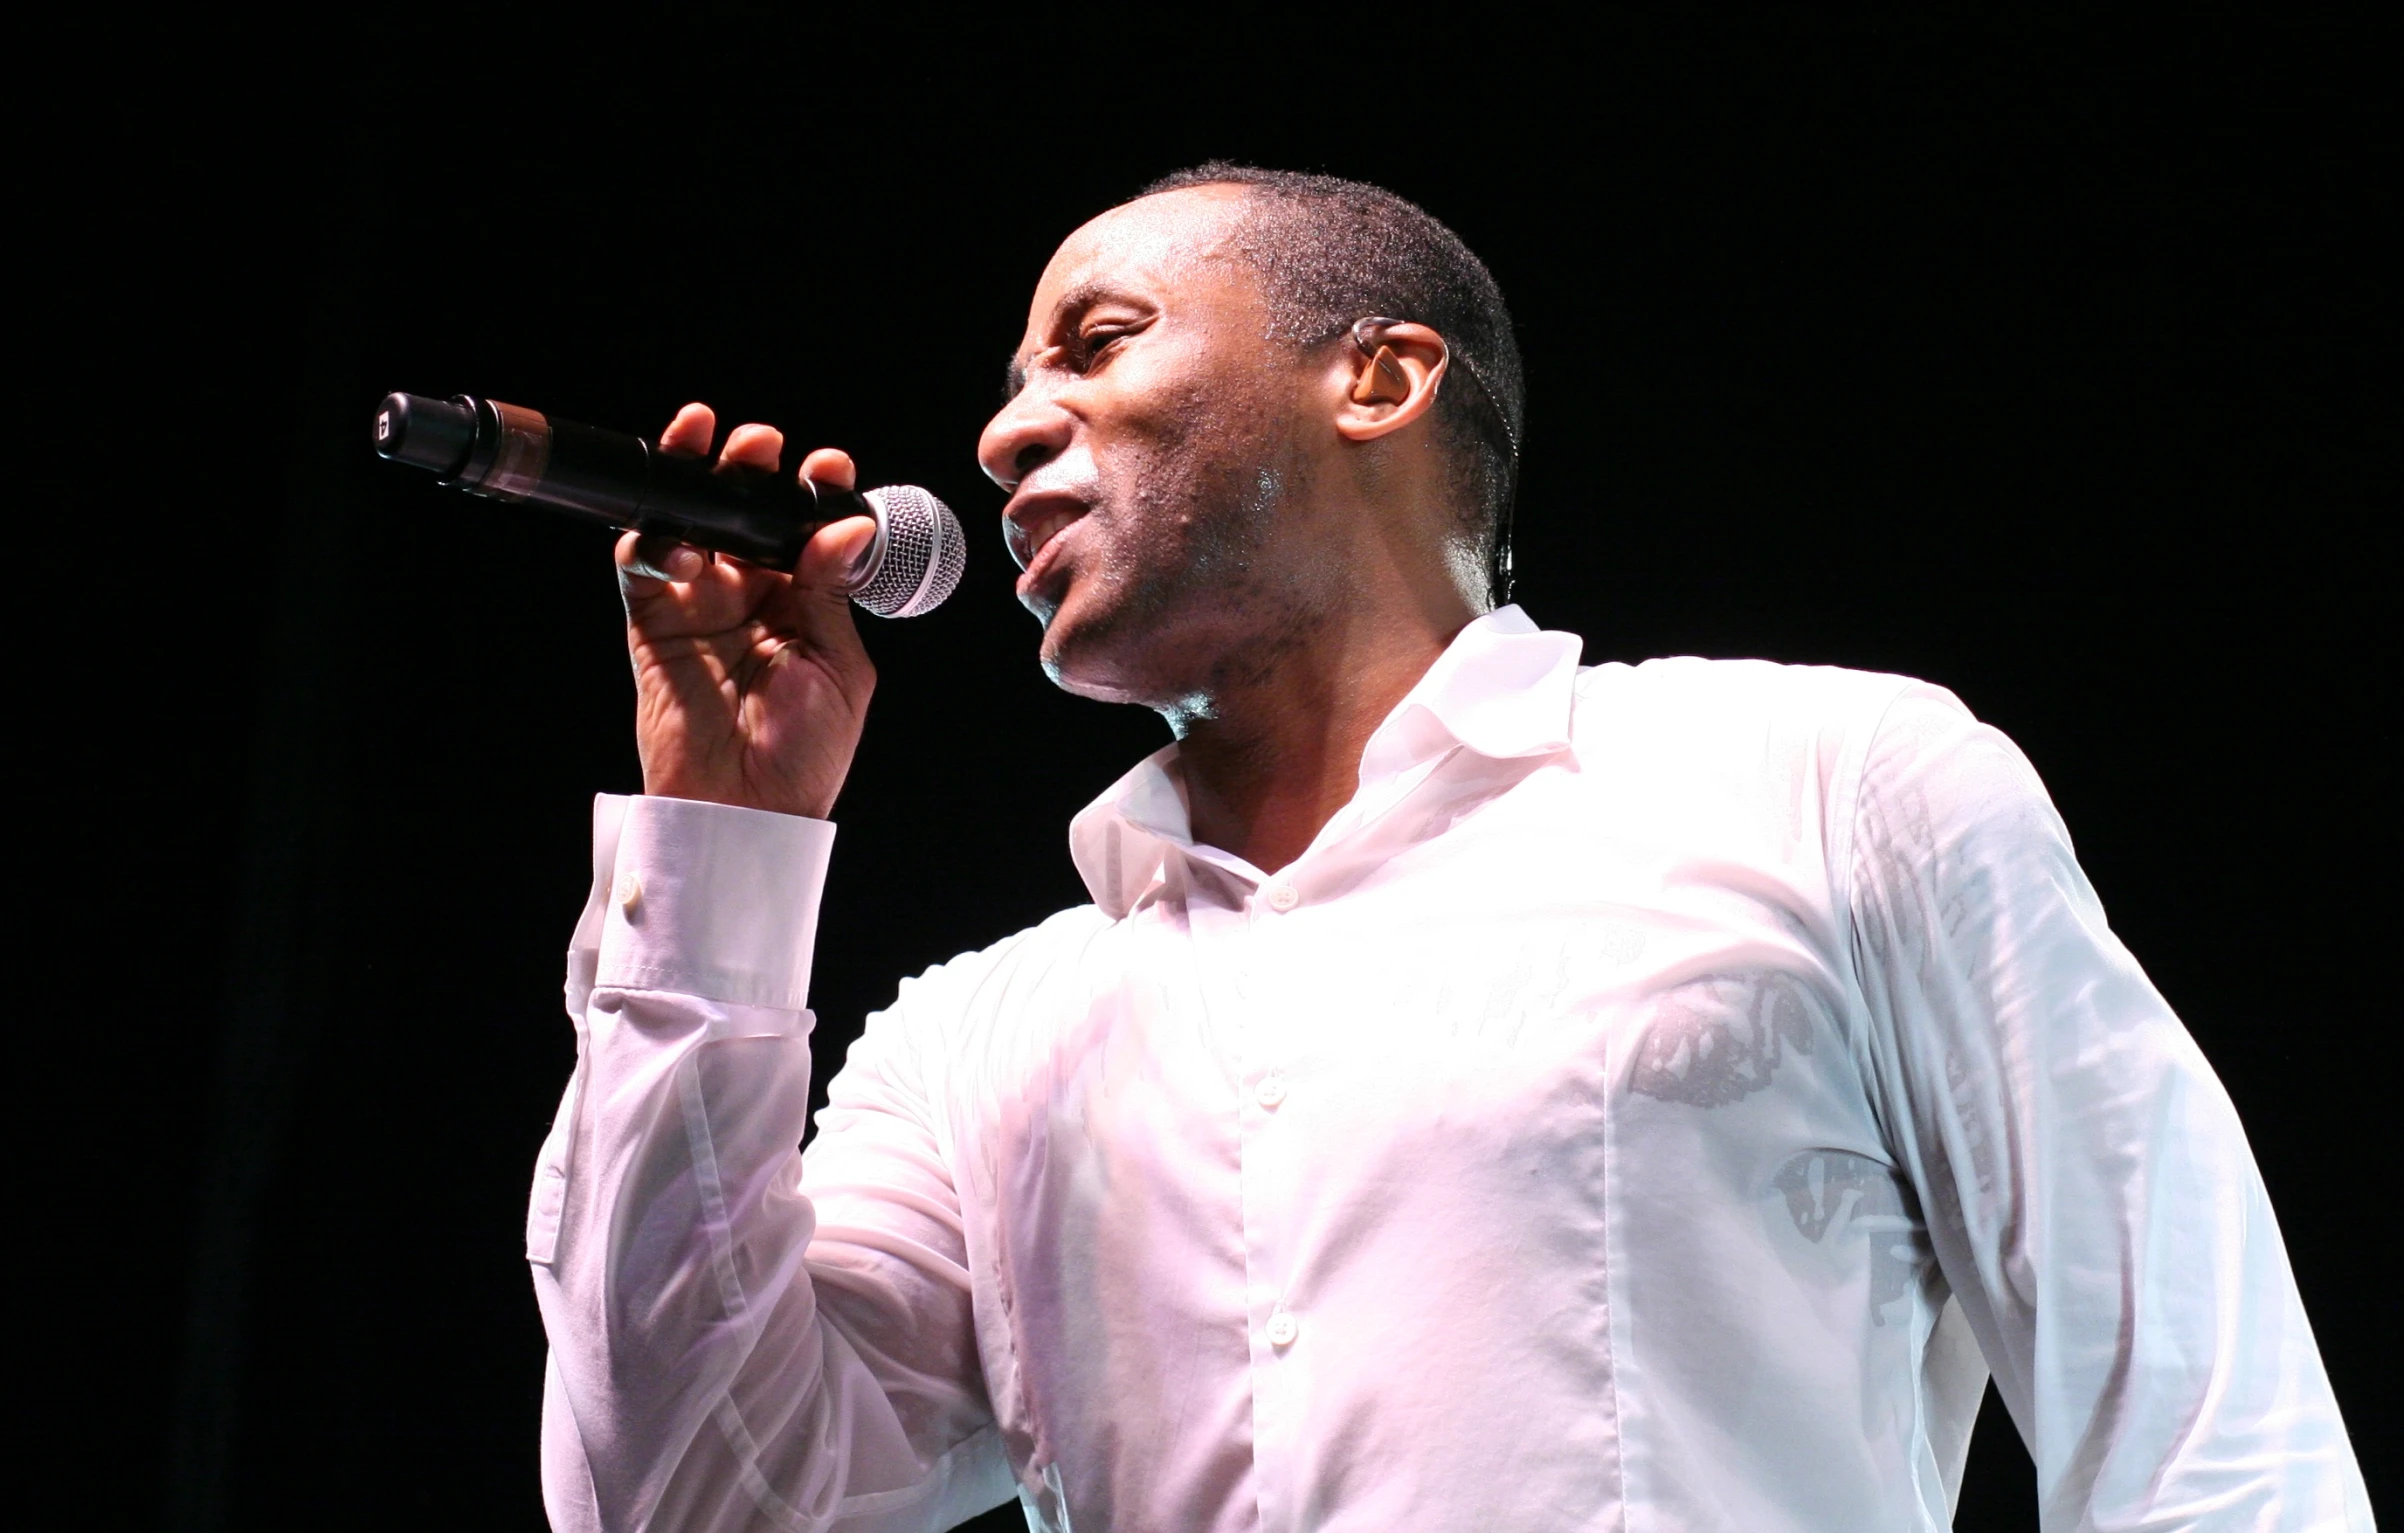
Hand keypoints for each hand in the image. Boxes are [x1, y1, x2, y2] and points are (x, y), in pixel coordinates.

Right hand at [618, 403, 877, 818]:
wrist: (746, 809)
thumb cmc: (805, 752)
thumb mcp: (837, 667)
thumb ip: (831, 592)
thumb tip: (848, 524)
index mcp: (806, 600)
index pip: (807, 528)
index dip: (814, 490)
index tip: (829, 466)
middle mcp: (752, 592)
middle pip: (744, 509)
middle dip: (751, 467)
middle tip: (760, 445)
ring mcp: (700, 603)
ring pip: (689, 519)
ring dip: (696, 480)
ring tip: (711, 451)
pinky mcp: (653, 622)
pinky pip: (643, 564)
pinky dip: (655, 541)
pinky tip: (684, 547)